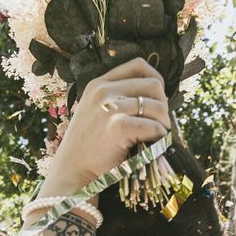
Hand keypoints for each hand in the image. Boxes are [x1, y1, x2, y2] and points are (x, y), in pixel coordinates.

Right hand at [43, 58, 170, 197]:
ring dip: (163, 123)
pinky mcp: (117, 127)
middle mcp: (103, 91)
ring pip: (157, 106)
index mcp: (97, 84)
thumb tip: (155, 95)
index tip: (155, 98)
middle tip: (158, 123)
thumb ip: (114, 98)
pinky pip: (154, 126)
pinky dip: (159, 136)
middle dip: (163, 104)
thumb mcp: (93, 110)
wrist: (72, 170)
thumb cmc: (87, 145)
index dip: (155, 79)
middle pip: (154, 85)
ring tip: (156, 136)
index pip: (138, 65)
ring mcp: (109, 108)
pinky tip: (151, 145)